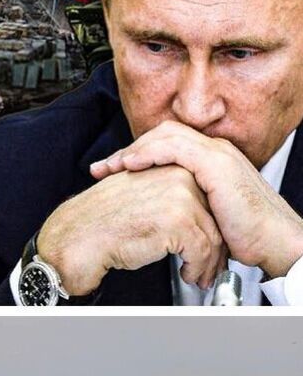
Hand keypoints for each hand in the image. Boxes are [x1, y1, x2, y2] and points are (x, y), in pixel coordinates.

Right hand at [37, 159, 223, 294]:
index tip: (207, 243)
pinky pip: (201, 251)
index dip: (209, 225)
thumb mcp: (136, 192)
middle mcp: (179, 177)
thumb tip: (194, 210)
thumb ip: (165, 191)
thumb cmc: (98, 221)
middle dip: (213, 247)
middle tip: (208, 264)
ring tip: (198, 274)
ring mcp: (180, 198)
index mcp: (170, 166)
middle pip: (214, 217)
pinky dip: (197, 268)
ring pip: (212, 236)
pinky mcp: (178, 223)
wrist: (76, 238)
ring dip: (206, 262)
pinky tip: (186, 273)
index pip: (207, 197)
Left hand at [88, 120, 302, 278]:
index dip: (134, 154)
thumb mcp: (205, 213)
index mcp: (210, 160)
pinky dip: (150, 153)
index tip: (109, 171)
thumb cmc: (245, 233)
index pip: (165, 144)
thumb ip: (185, 202)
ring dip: (132, 150)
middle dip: (127, 149)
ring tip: (110, 167)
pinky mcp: (217, 165)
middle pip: (161, 134)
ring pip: (165, 136)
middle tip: (101, 168)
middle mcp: (214, 151)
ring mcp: (217, 155)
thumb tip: (156, 211)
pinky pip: (176, 148)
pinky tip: (131, 165)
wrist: (273, 240)